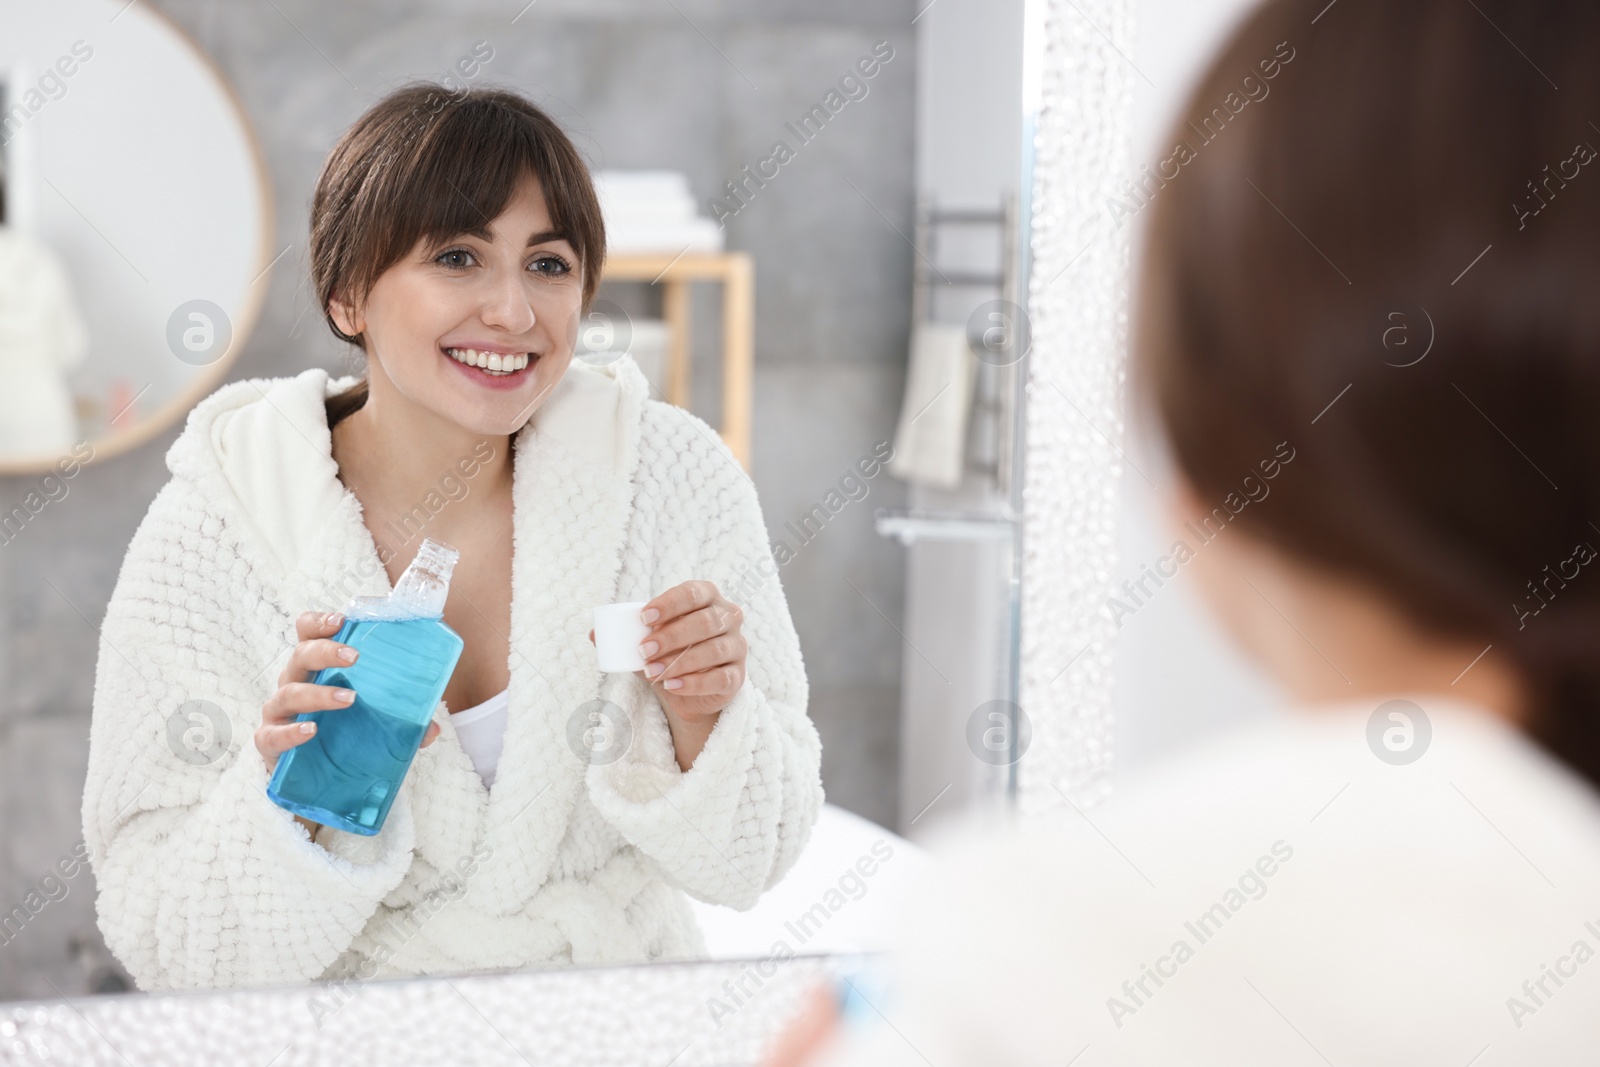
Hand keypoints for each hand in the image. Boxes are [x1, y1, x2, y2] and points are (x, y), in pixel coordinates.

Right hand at [261, 611, 441, 834]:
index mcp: (316, 668)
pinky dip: (291, 732)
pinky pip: (273, 734)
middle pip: (300, 656)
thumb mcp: (372, 721)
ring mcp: (279, 713)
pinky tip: (311, 731)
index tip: (341, 619)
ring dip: (318, 693)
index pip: (308, 634)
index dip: (319, 622)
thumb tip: (433, 728)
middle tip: (355, 657)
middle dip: (326, 651)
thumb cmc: (341, 734)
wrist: (312, 780)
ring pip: (289, 693)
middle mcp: (294, 683)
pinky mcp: (269, 743)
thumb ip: (403, 723)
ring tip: (348, 699)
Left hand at [588, 581, 746, 767]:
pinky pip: (720, 678)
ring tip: (652, 673)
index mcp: (708, 598)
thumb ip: (627, 635)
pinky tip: (671, 686)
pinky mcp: (737, 676)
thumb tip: (595, 634)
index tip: (644, 619)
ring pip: (714, 649)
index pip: (694, 593)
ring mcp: (737, 646)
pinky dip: (693, 683)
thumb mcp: (650, 640)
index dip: (670, 604)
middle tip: (644, 650)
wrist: (689, 689)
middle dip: (672, 636)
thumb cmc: (670, 652)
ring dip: (679, 662)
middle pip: (705, 621)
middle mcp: (728, 617)